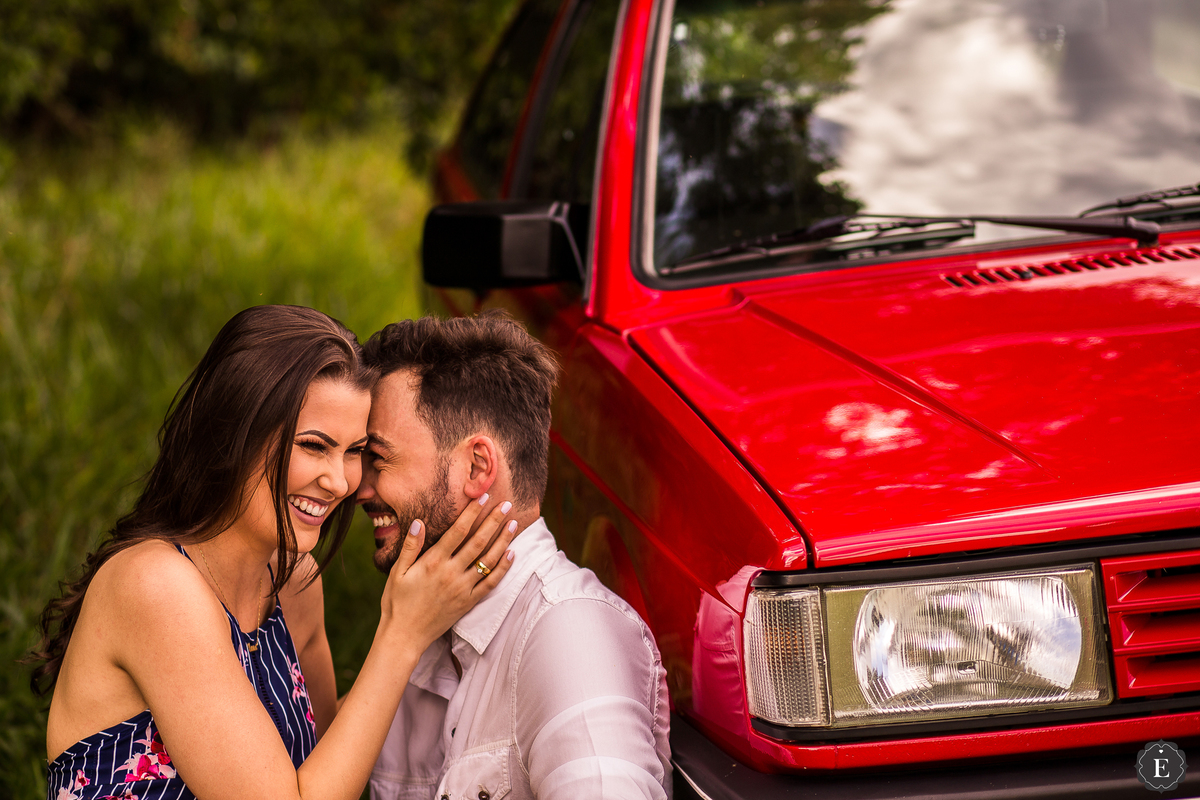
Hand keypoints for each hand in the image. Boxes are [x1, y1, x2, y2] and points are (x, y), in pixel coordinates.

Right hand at [378, 496, 518, 652]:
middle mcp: (451, 573)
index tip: (483, 497)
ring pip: (488, 560)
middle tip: (506, 504)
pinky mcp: (469, 602)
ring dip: (503, 541)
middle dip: (494, 521)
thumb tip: (419, 522)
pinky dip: (503, 568)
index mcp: (433, 562)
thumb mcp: (398, 572)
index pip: (458, 531)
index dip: (472, 512)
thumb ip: (411, 546)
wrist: (404, 636)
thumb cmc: (397, 602)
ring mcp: (462, 588)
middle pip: (478, 542)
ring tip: (513, 523)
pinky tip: (512, 554)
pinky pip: (490, 583)